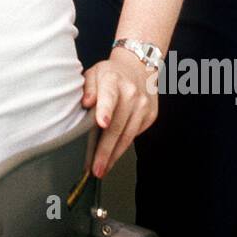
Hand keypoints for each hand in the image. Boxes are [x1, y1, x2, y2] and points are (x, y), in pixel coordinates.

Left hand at [82, 49, 158, 177]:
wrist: (137, 68)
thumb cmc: (110, 74)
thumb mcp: (94, 73)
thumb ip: (88, 87)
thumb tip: (86, 101)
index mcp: (113, 80)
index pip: (109, 95)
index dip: (105, 109)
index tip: (102, 123)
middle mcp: (131, 93)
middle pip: (118, 125)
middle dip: (105, 150)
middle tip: (95, 167)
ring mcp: (143, 105)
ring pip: (127, 135)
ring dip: (114, 155)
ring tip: (102, 168)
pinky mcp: (150, 115)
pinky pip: (134, 135)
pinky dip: (123, 147)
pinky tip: (113, 156)